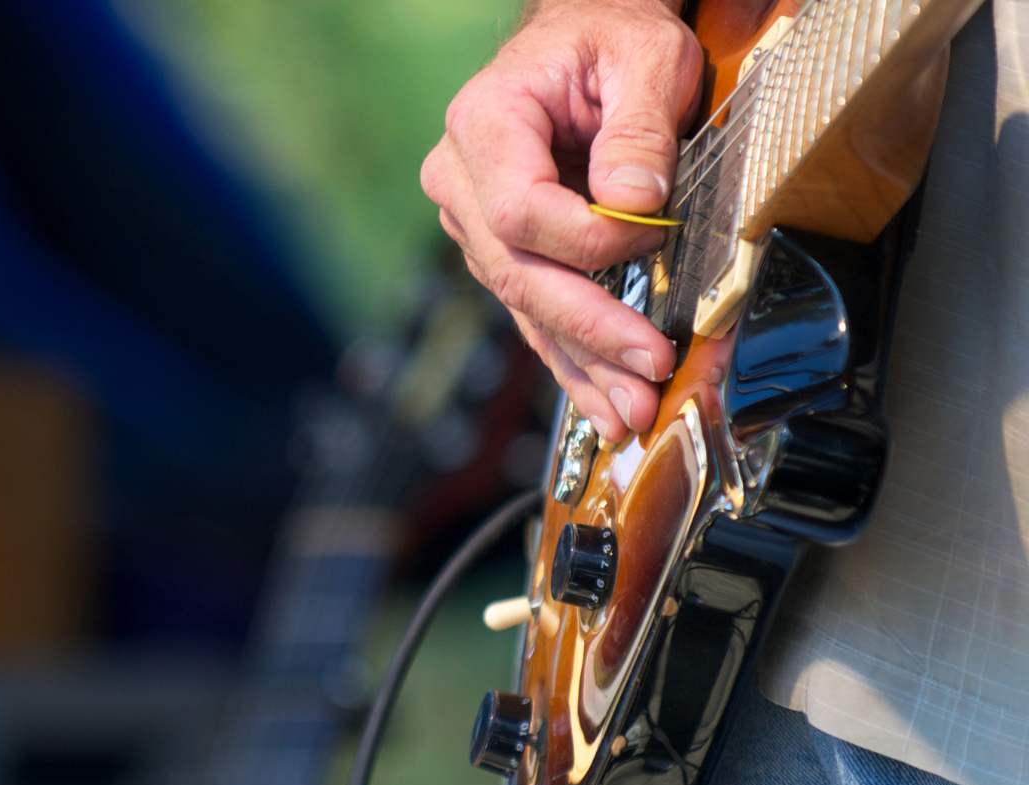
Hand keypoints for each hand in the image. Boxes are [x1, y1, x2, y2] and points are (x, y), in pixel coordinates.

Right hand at [421, 0, 701, 441]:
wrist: (581, 41)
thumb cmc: (608, 38)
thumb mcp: (643, 54)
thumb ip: (638, 124)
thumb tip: (633, 200)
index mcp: (485, 124)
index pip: (521, 211)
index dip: (591, 240)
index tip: (656, 235)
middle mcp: (463, 180)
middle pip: (517, 273)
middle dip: (588, 329)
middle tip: (647, 370)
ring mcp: (475, 222)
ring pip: (525, 306)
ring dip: (583, 363)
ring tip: (631, 410)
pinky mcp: (503, 251)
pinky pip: (533, 312)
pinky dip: (571, 358)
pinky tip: (602, 401)